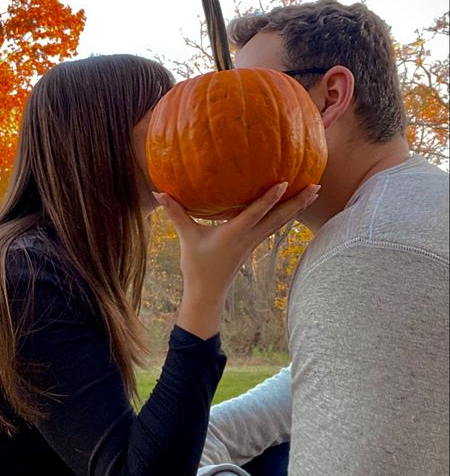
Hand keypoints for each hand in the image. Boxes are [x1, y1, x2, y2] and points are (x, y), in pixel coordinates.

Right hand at [153, 183, 319, 339]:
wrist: (207, 293)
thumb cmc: (197, 265)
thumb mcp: (186, 236)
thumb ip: (175, 212)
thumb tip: (158, 191)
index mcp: (234, 233)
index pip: (256, 212)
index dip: (270, 197)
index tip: (286, 182)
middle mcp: (249, 237)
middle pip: (279, 218)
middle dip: (298, 202)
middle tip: (317, 185)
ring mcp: (254, 242)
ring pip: (281, 222)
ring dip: (298, 207)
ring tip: (314, 192)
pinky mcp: (254, 244)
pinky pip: (275, 226)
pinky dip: (287, 215)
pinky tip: (294, 206)